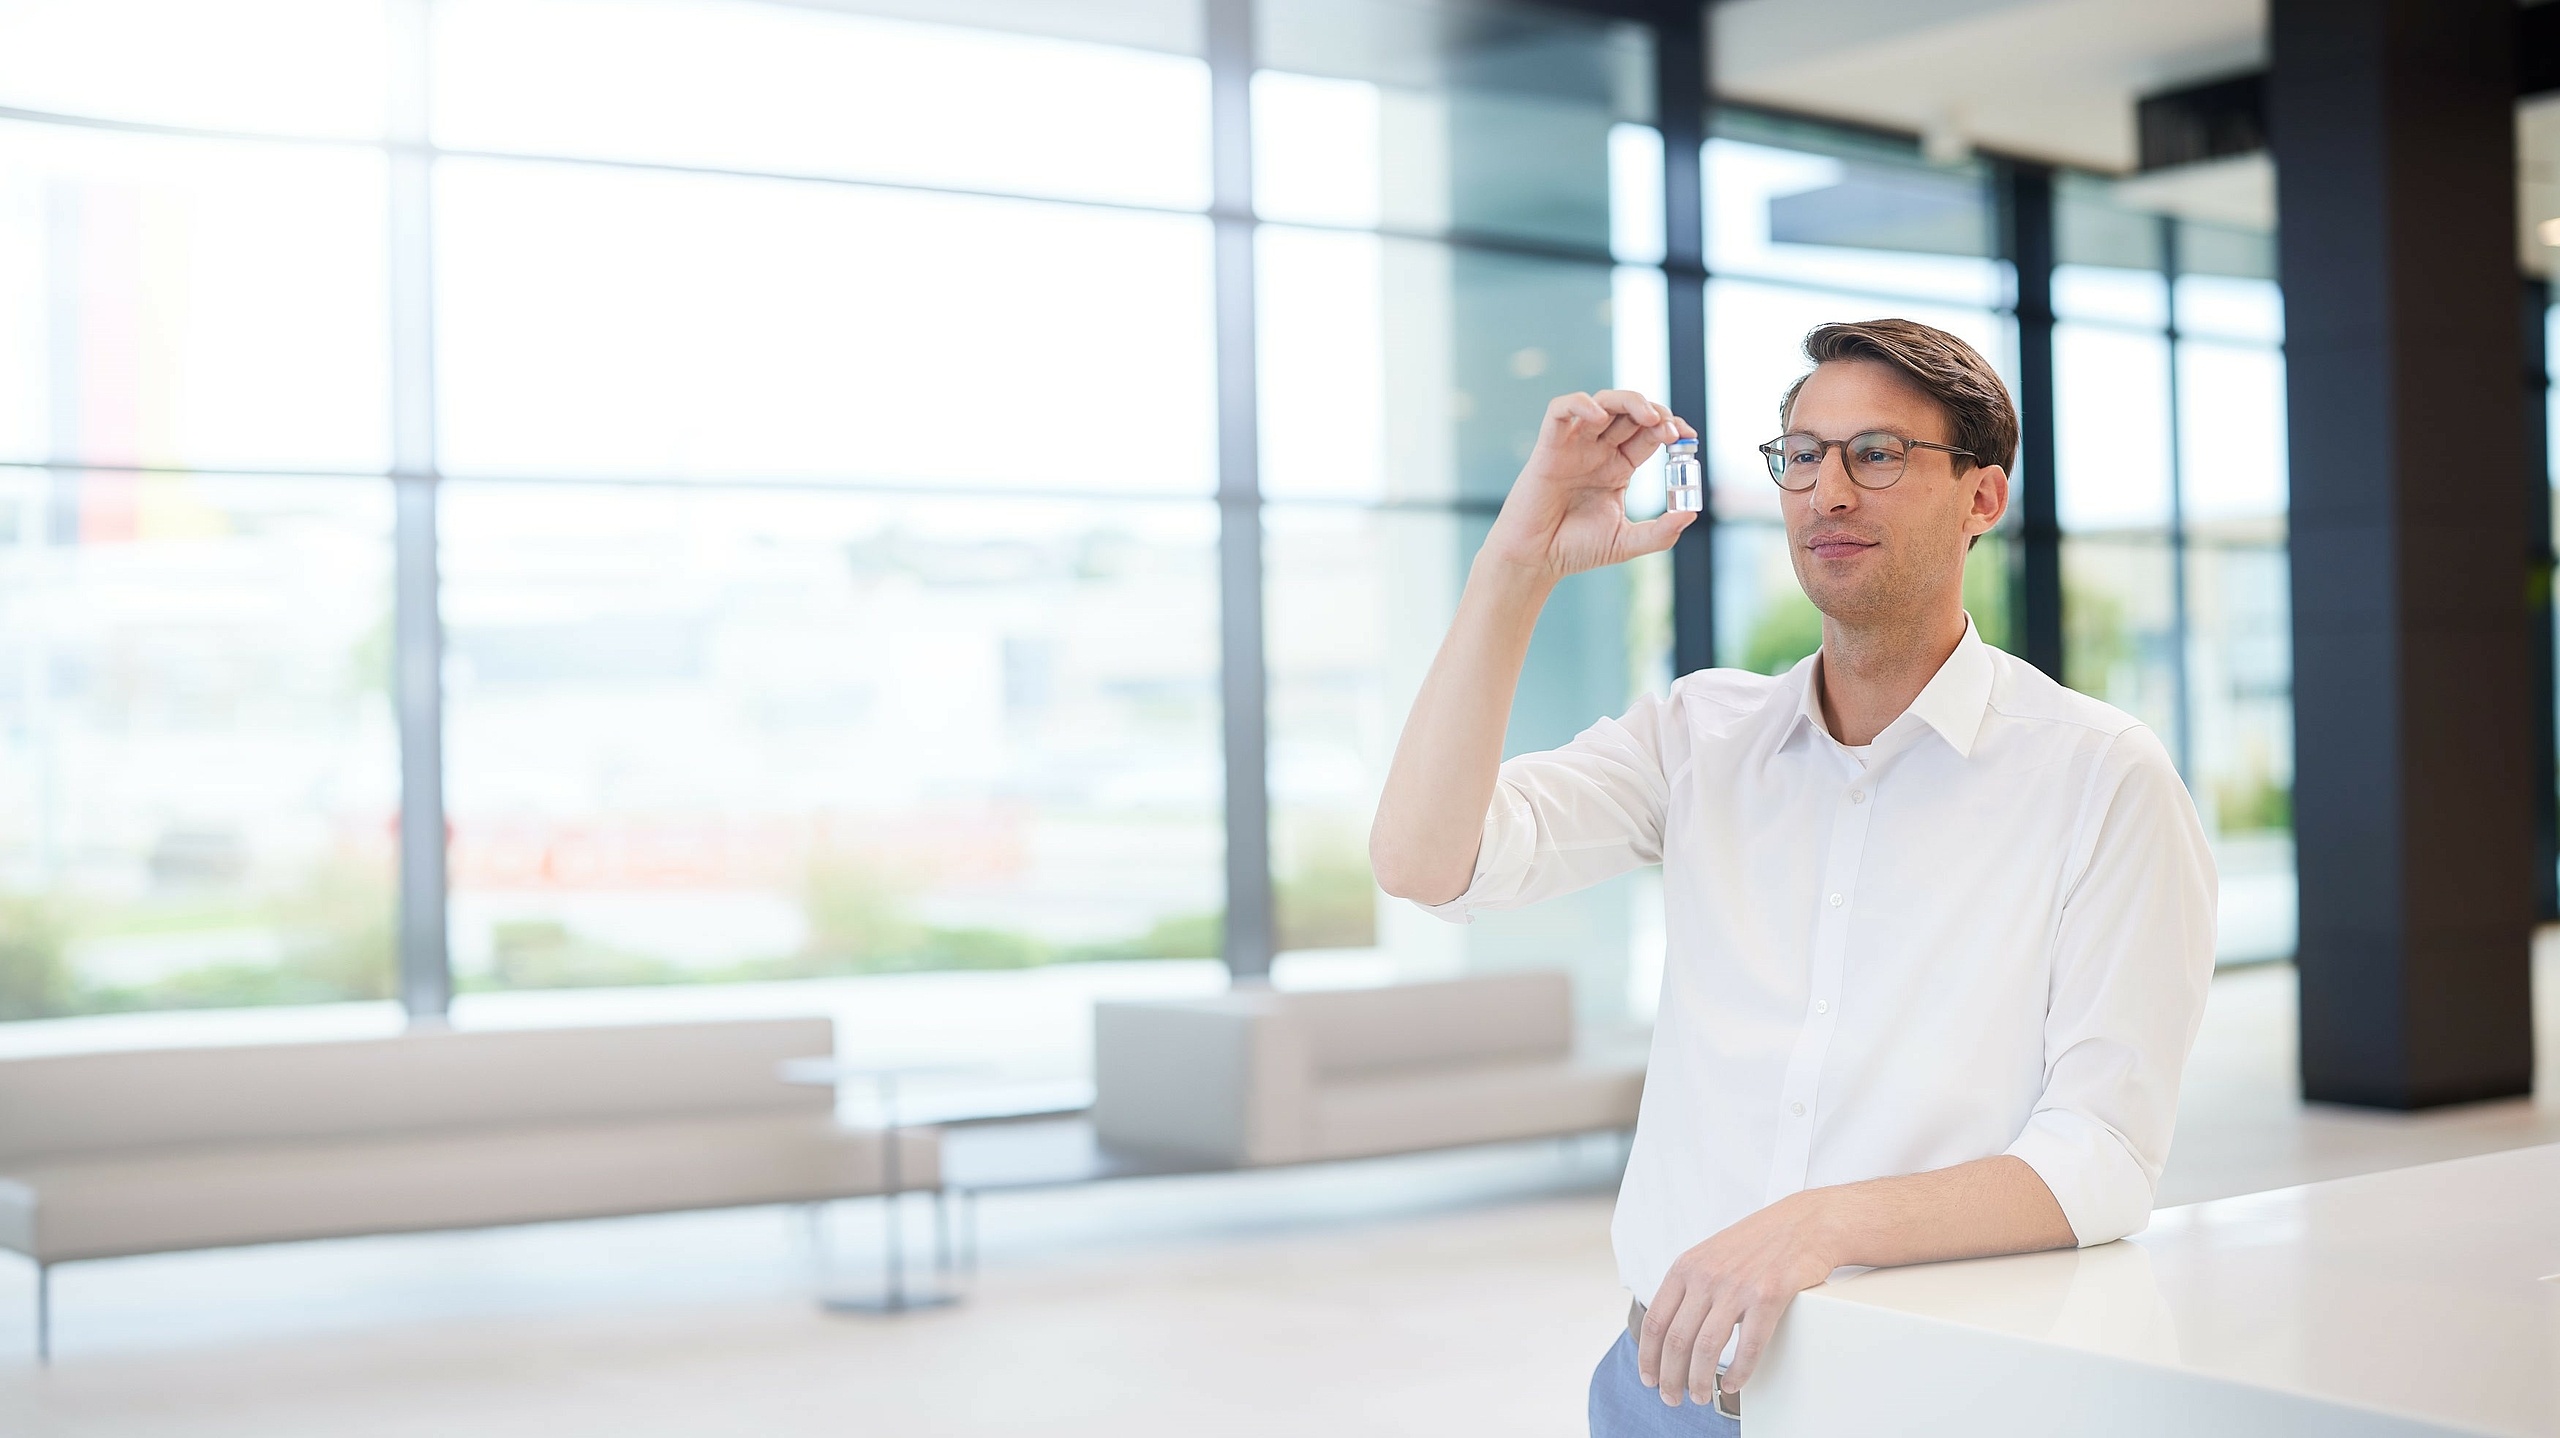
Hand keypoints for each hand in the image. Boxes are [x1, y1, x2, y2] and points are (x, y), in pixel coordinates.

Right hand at [1476, 390, 1694, 583]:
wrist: (1536, 560)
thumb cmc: (1574, 550)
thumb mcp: (1626, 542)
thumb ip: (1660, 532)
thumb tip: (1690, 513)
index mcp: (1618, 467)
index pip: (1649, 434)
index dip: (1669, 428)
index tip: (1687, 436)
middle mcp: (1598, 451)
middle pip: (1630, 412)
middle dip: (1655, 412)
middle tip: (1671, 429)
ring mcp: (1574, 446)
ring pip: (1602, 402)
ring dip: (1628, 401)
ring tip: (1647, 416)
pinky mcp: (1548, 447)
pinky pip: (1560, 411)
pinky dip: (1580, 405)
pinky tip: (1598, 418)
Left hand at [1637, 1190, 1837, 1408]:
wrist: (1805, 1223)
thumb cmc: (1758, 1242)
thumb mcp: (1711, 1254)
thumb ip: (1689, 1285)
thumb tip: (1670, 1327)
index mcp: (1686, 1267)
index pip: (1655, 1321)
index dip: (1648, 1357)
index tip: (1650, 1378)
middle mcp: (1707, 1276)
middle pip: (1676, 1340)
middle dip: (1670, 1377)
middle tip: (1672, 1398)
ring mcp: (1737, 1286)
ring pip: (1706, 1348)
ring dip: (1699, 1381)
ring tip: (1700, 1396)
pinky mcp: (1769, 1296)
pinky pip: (1748, 1347)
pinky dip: (1738, 1373)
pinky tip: (1734, 1384)